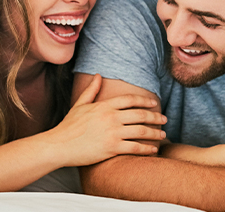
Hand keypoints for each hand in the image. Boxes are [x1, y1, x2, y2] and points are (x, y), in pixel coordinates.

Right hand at [49, 75, 166, 167]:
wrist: (60, 145)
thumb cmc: (69, 126)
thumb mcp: (79, 105)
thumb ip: (91, 90)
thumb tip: (98, 75)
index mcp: (103, 106)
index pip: (130, 100)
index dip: (145, 100)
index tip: (154, 102)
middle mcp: (110, 117)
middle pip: (140, 115)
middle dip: (155, 116)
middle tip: (165, 119)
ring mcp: (112, 133)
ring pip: (142, 131)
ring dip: (156, 133)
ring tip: (163, 134)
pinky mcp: (112, 148)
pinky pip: (136, 147)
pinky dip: (148, 148)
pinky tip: (153, 149)